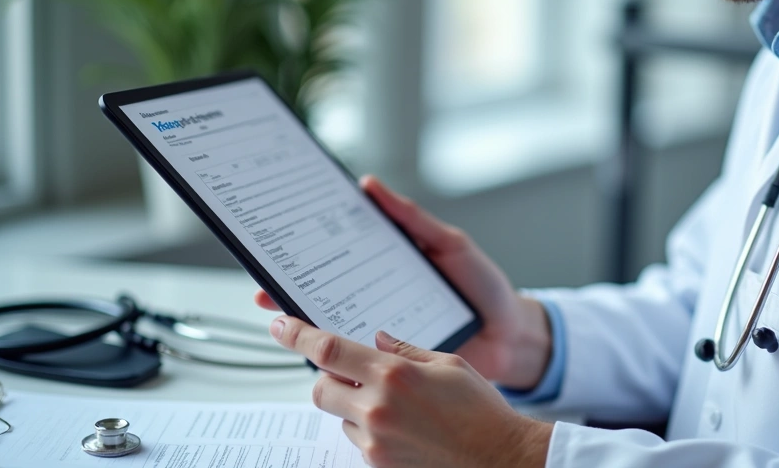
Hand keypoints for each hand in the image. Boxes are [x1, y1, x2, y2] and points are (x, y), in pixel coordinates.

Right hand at [255, 175, 552, 388]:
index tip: (275, 250)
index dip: (305, 256)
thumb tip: (369, 185)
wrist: (514, 334)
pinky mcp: (396, 364)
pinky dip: (344, 359)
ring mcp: (384, 334)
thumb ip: (411, 219)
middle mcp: (378, 300)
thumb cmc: (482, 286)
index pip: (335, 259)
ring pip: (338, 332)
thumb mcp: (448, 244)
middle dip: (293, 294)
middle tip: (267, 291)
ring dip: (312, 328)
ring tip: (286, 320)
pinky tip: (325, 356)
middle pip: (325, 297)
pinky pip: (364, 360)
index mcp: (385, 269)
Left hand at [272, 316, 551, 467]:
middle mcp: (378, 407)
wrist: (500, 460)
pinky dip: (370, 430)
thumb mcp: (448, 364)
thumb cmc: (480, 411)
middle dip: (331, 379)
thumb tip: (374, 340)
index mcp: (394, 373)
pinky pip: (357, 440)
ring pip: (340, 416)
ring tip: (399, 408)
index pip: (328, 349)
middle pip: (321, 387)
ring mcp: (376, 441)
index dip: (296, 334)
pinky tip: (405, 429)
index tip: (279, 325)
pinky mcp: (378, 464)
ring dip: (354, 407)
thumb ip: (404, 349)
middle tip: (357, 376)